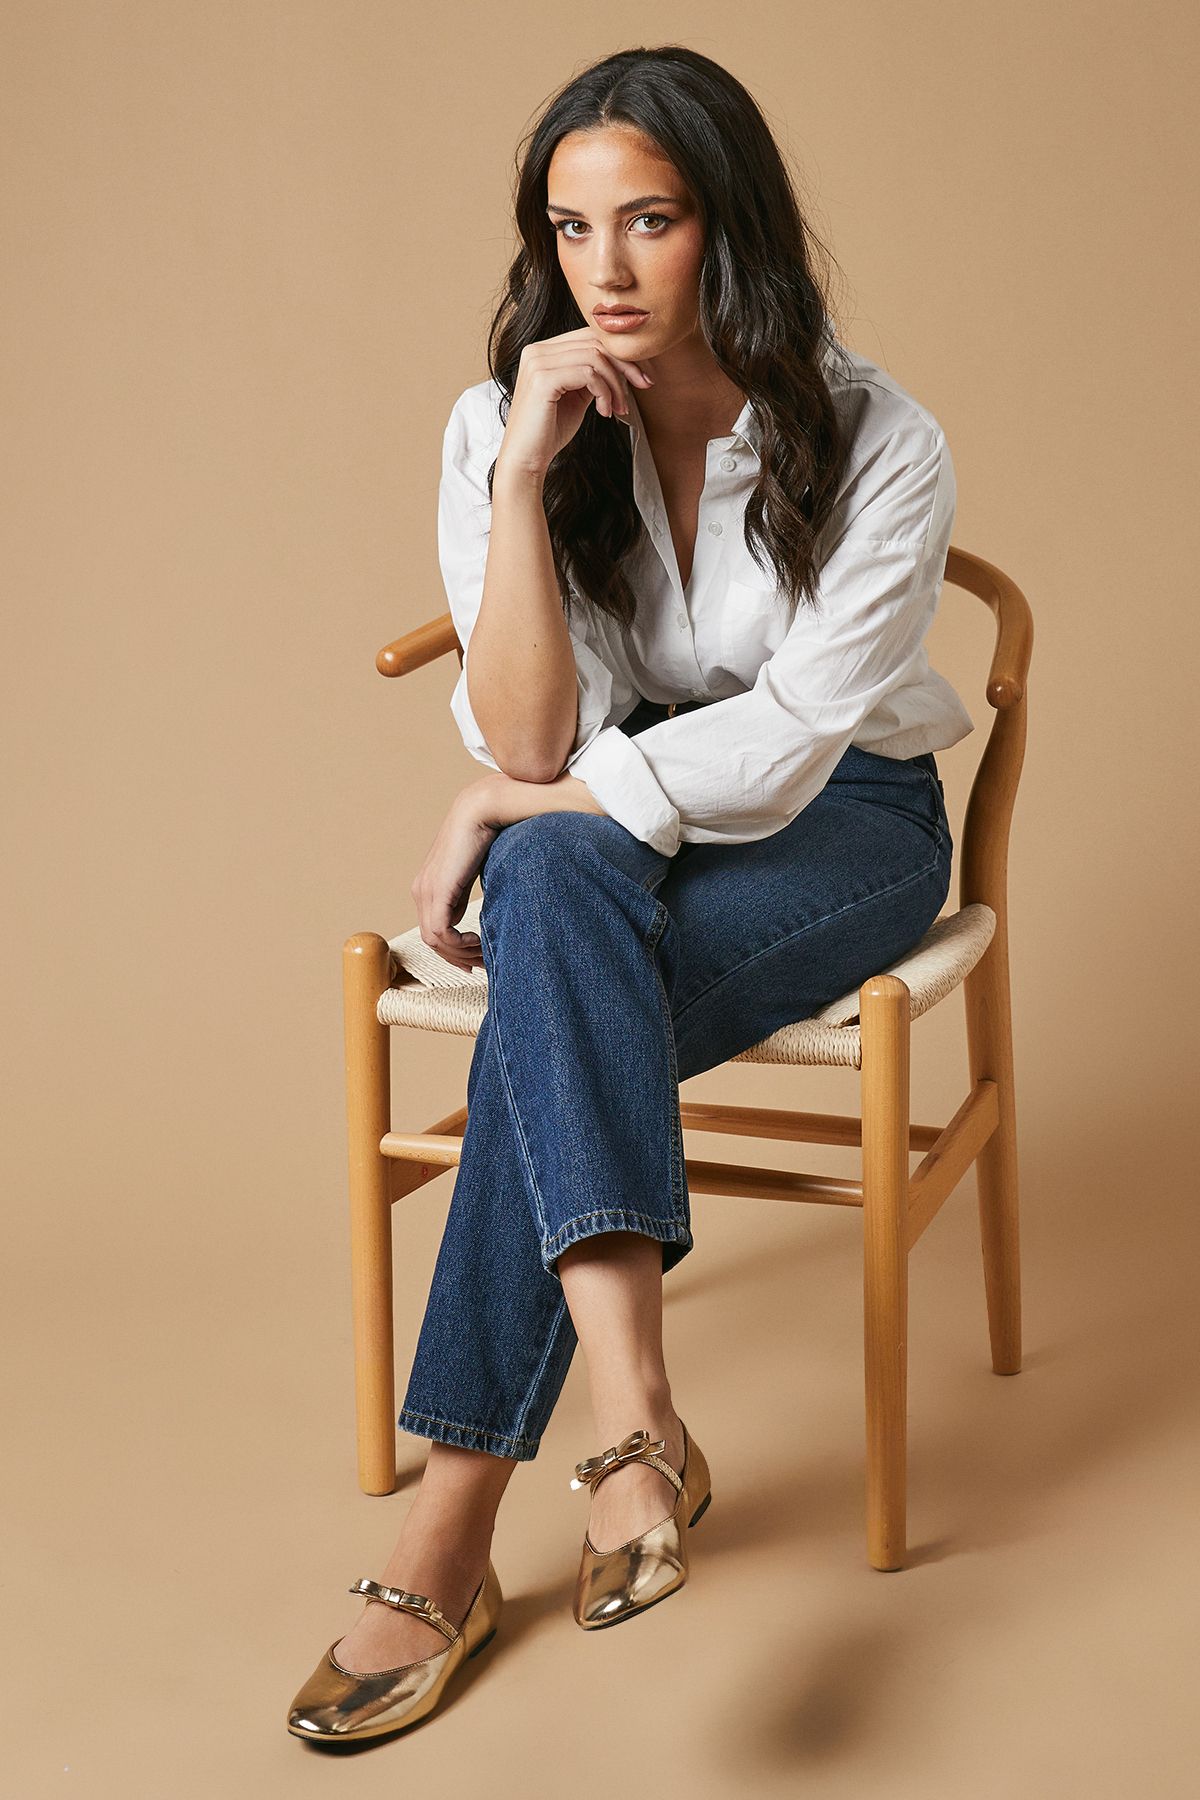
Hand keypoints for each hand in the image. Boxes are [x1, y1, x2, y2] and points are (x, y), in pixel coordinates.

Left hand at [410, 786, 500, 974]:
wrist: (483, 809)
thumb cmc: (487, 834)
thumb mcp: (476, 872)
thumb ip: (467, 892)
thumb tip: (475, 915)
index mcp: (429, 885)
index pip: (434, 929)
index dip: (454, 950)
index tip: (476, 960)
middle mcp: (421, 890)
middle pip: (432, 940)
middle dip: (457, 957)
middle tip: (480, 966)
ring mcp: (425, 891)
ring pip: (434, 941)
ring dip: (460, 954)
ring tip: (483, 955)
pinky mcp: (436, 892)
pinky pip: (440, 933)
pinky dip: (458, 945)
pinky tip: (477, 943)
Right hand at [495, 326, 656, 478]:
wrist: (526, 460)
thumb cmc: (549, 433)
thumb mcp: (576, 397)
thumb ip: (591, 376)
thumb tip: (620, 365)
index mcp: (543, 351)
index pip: (590, 337)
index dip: (620, 354)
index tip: (641, 377)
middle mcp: (537, 350)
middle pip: (595, 342)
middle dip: (625, 365)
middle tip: (643, 386)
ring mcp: (538, 362)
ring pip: (595, 357)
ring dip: (616, 384)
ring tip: (617, 408)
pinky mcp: (543, 379)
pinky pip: (588, 374)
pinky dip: (604, 392)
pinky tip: (604, 412)